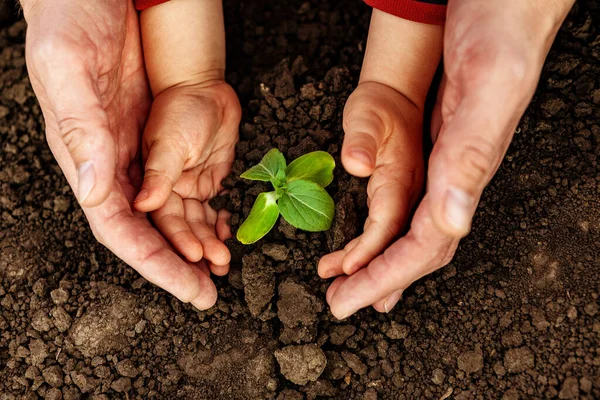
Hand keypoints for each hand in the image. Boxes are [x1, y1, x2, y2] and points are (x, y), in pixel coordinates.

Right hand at [23, 0, 218, 308]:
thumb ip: (82, 132)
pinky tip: (216, 220)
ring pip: (162, 212)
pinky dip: (196, 205)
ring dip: (190, 241)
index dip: (153, 263)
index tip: (187, 289)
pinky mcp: (151, 134)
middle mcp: (109, 162)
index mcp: (86, 157)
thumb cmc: (69, 22)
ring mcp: (132, 150)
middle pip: (144, 229)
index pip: (119, 227)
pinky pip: (176, 181)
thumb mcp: (70, 70)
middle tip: (208, 294)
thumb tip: (97, 192)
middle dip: (175, 265)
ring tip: (219, 266)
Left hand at [320, 0, 574, 318]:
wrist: (510, 1)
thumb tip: (451, 224)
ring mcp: (453, 162)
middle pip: (420, 248)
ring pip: (419, 232)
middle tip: (339, 304)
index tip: (347, 300)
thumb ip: (468, 156)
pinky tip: (379, 235)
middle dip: (379, 281)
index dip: (384, 276)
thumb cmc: (505, 34)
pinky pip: (416, 202)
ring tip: (350, 283)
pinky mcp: (444, 145)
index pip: (423, 243)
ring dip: (383, 262)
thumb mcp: (487, 88)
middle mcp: (460, 174)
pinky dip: (392, 228)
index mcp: (466, 169)